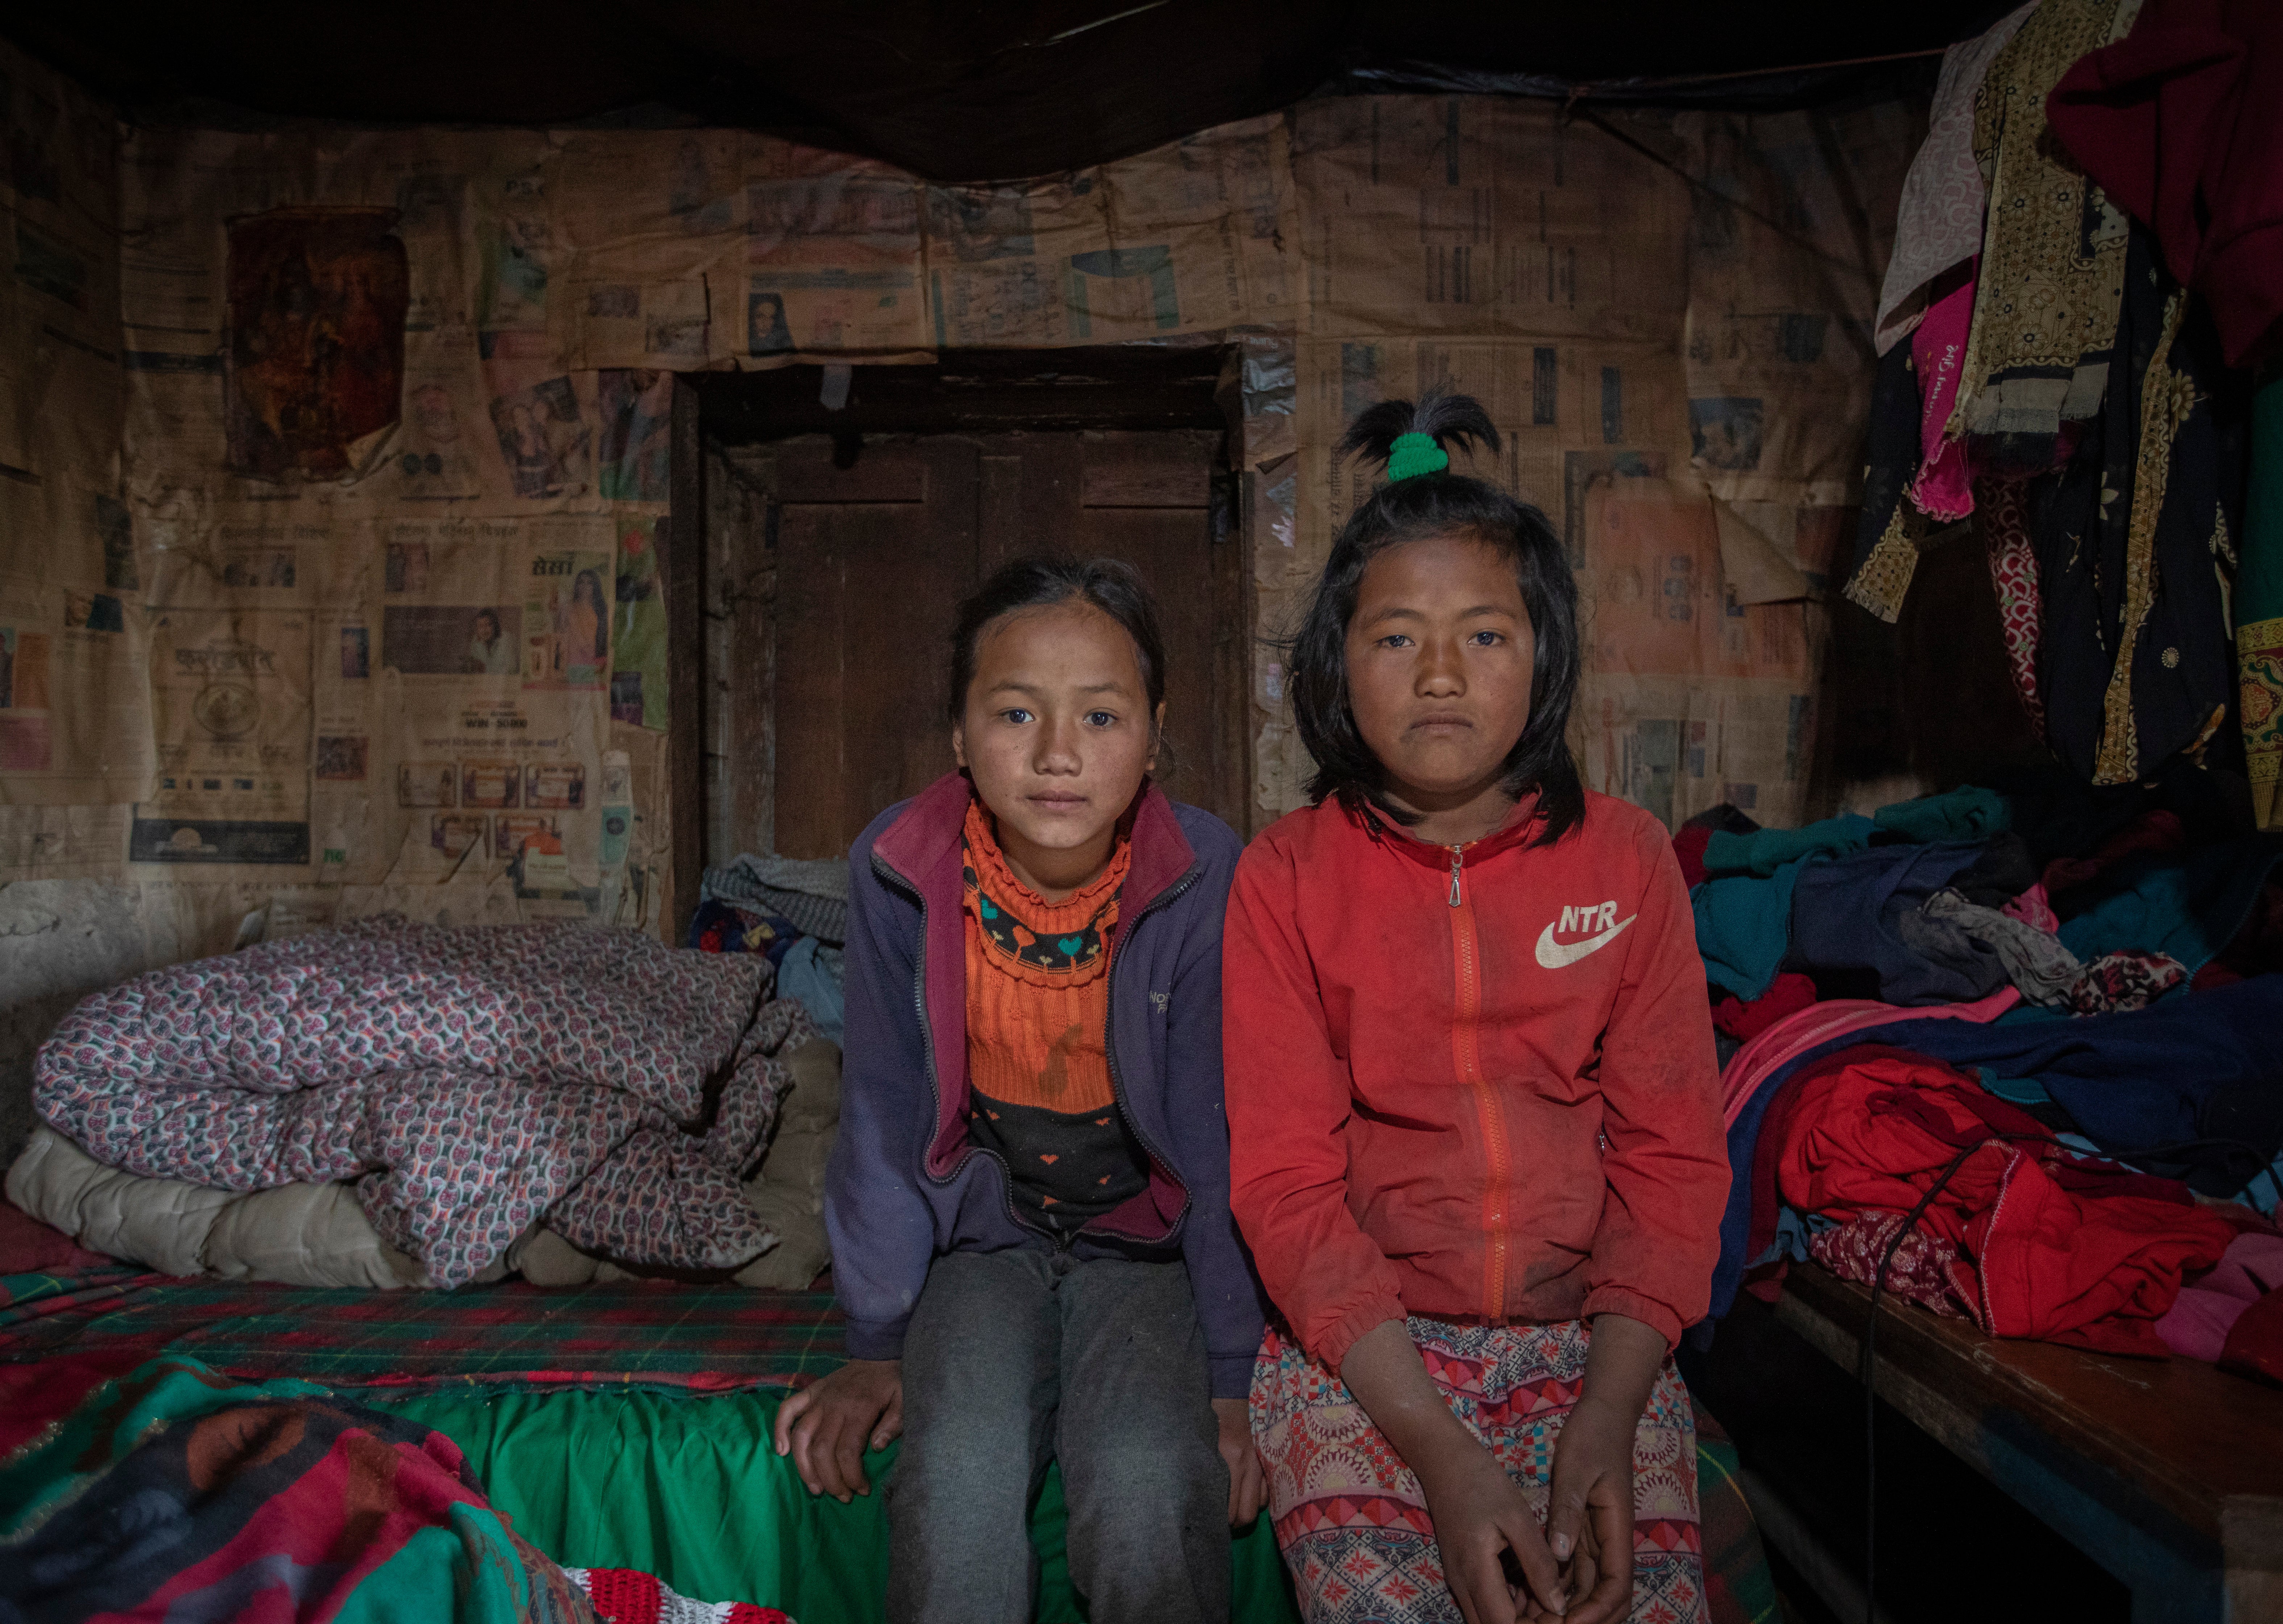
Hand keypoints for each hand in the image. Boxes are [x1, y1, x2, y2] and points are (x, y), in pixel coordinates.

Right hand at [772, 1358, 902, 1500]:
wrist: (877, 1354)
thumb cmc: (891, 1383)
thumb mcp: (904, 1400)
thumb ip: (894, 1424)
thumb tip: (877, 1448)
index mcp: (859, 1409)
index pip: (848, 1451)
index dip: (852, 1476)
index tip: (861, 1490)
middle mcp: (834, 1406)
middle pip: (822, 1450)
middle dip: (830, 1480)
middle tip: (841, 1496)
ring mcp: (819, 1399)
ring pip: (802, 1437)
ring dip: (805, 1467)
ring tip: (816, 1488)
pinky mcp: (809, 1393)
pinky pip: (787, 1410)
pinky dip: (780, 1430)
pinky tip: (781, 1451)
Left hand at [1212, 1396, 1266, 1526]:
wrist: (1234, 1390)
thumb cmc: (1212, 1415)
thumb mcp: (1202, 1441)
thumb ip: (1204, 1468)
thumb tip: (1199, 1498)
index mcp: (1229, 1459)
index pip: (1229, 1507)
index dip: (1221, 1522)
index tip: (1212, 1525)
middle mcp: (1248, 1465)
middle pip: (1247, 1514)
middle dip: (1235, 1524)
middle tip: (1223, 1524)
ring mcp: (1262, 1463)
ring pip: (1261, 1505)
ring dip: (1248, 1511)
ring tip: (1235, 1510)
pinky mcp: (1270, 1459)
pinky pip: (1269, 1490)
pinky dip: (1260, 1497)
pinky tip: (1249, 1495)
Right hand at [1413, 1427, 1567, 1623]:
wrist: (1444, 1461)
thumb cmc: (1483, 1482)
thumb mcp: (1518, 1518)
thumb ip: (1538, 1563)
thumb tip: (1557, 1604)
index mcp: (1475, 1571)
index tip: (1561, 1615)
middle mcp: (1461, 1584)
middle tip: (1556, 1607)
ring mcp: (1457, 1580)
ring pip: (1487, 1619)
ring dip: (1517, 1617)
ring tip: (1547, 1597)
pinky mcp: (1460, 1572)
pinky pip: (1482, 1603)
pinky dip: (1507, 1604)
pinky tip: (1529, 1586)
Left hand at [1544, 1397, 1635, 1623]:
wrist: (1602, 1414)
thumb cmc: (1592, 1437)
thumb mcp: (1576, 1470)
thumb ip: (1569, 1510)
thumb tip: (1561, 1555)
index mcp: (1617, 1530)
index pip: (1617, 1586)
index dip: (1596, 1611)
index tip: (1567, 1622)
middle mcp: (1610, 1541)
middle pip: (1606, 1597)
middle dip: (1582, 1618)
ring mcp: (1597, 1539)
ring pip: (1588, 1588)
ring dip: (1567, 1607)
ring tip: (1532, 1618)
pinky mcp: (1582, 1532)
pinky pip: (1575, 1570)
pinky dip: (1558, 1587)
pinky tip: (1531, 1595)